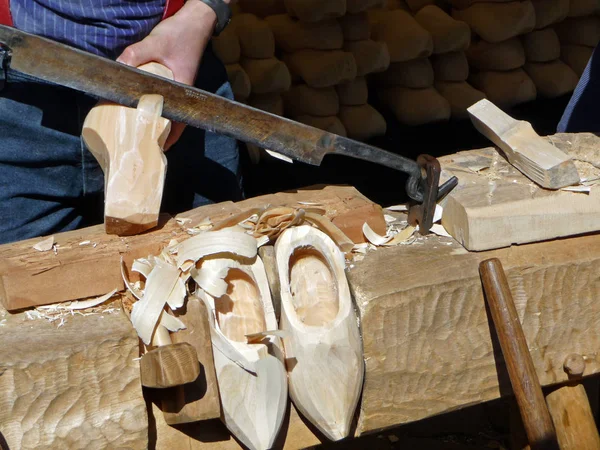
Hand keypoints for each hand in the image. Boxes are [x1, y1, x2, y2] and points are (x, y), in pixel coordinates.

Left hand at [117, 0, 217, 149]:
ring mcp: (177, 86)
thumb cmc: (181, 34)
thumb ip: (136, 54)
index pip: (179, 121)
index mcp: (183, 90)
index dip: (170, 137)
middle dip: (158, 132)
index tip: (157, 148)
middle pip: (172, 119)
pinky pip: (162, 97)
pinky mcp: (171, 79)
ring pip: (167, 109)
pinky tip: (138, 105)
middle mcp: (181, 92)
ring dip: (154, 119)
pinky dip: (152, 104)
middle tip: (141, 143)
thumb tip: (118, 67)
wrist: (195, 21)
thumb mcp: (157, 42)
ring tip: (137, 130)